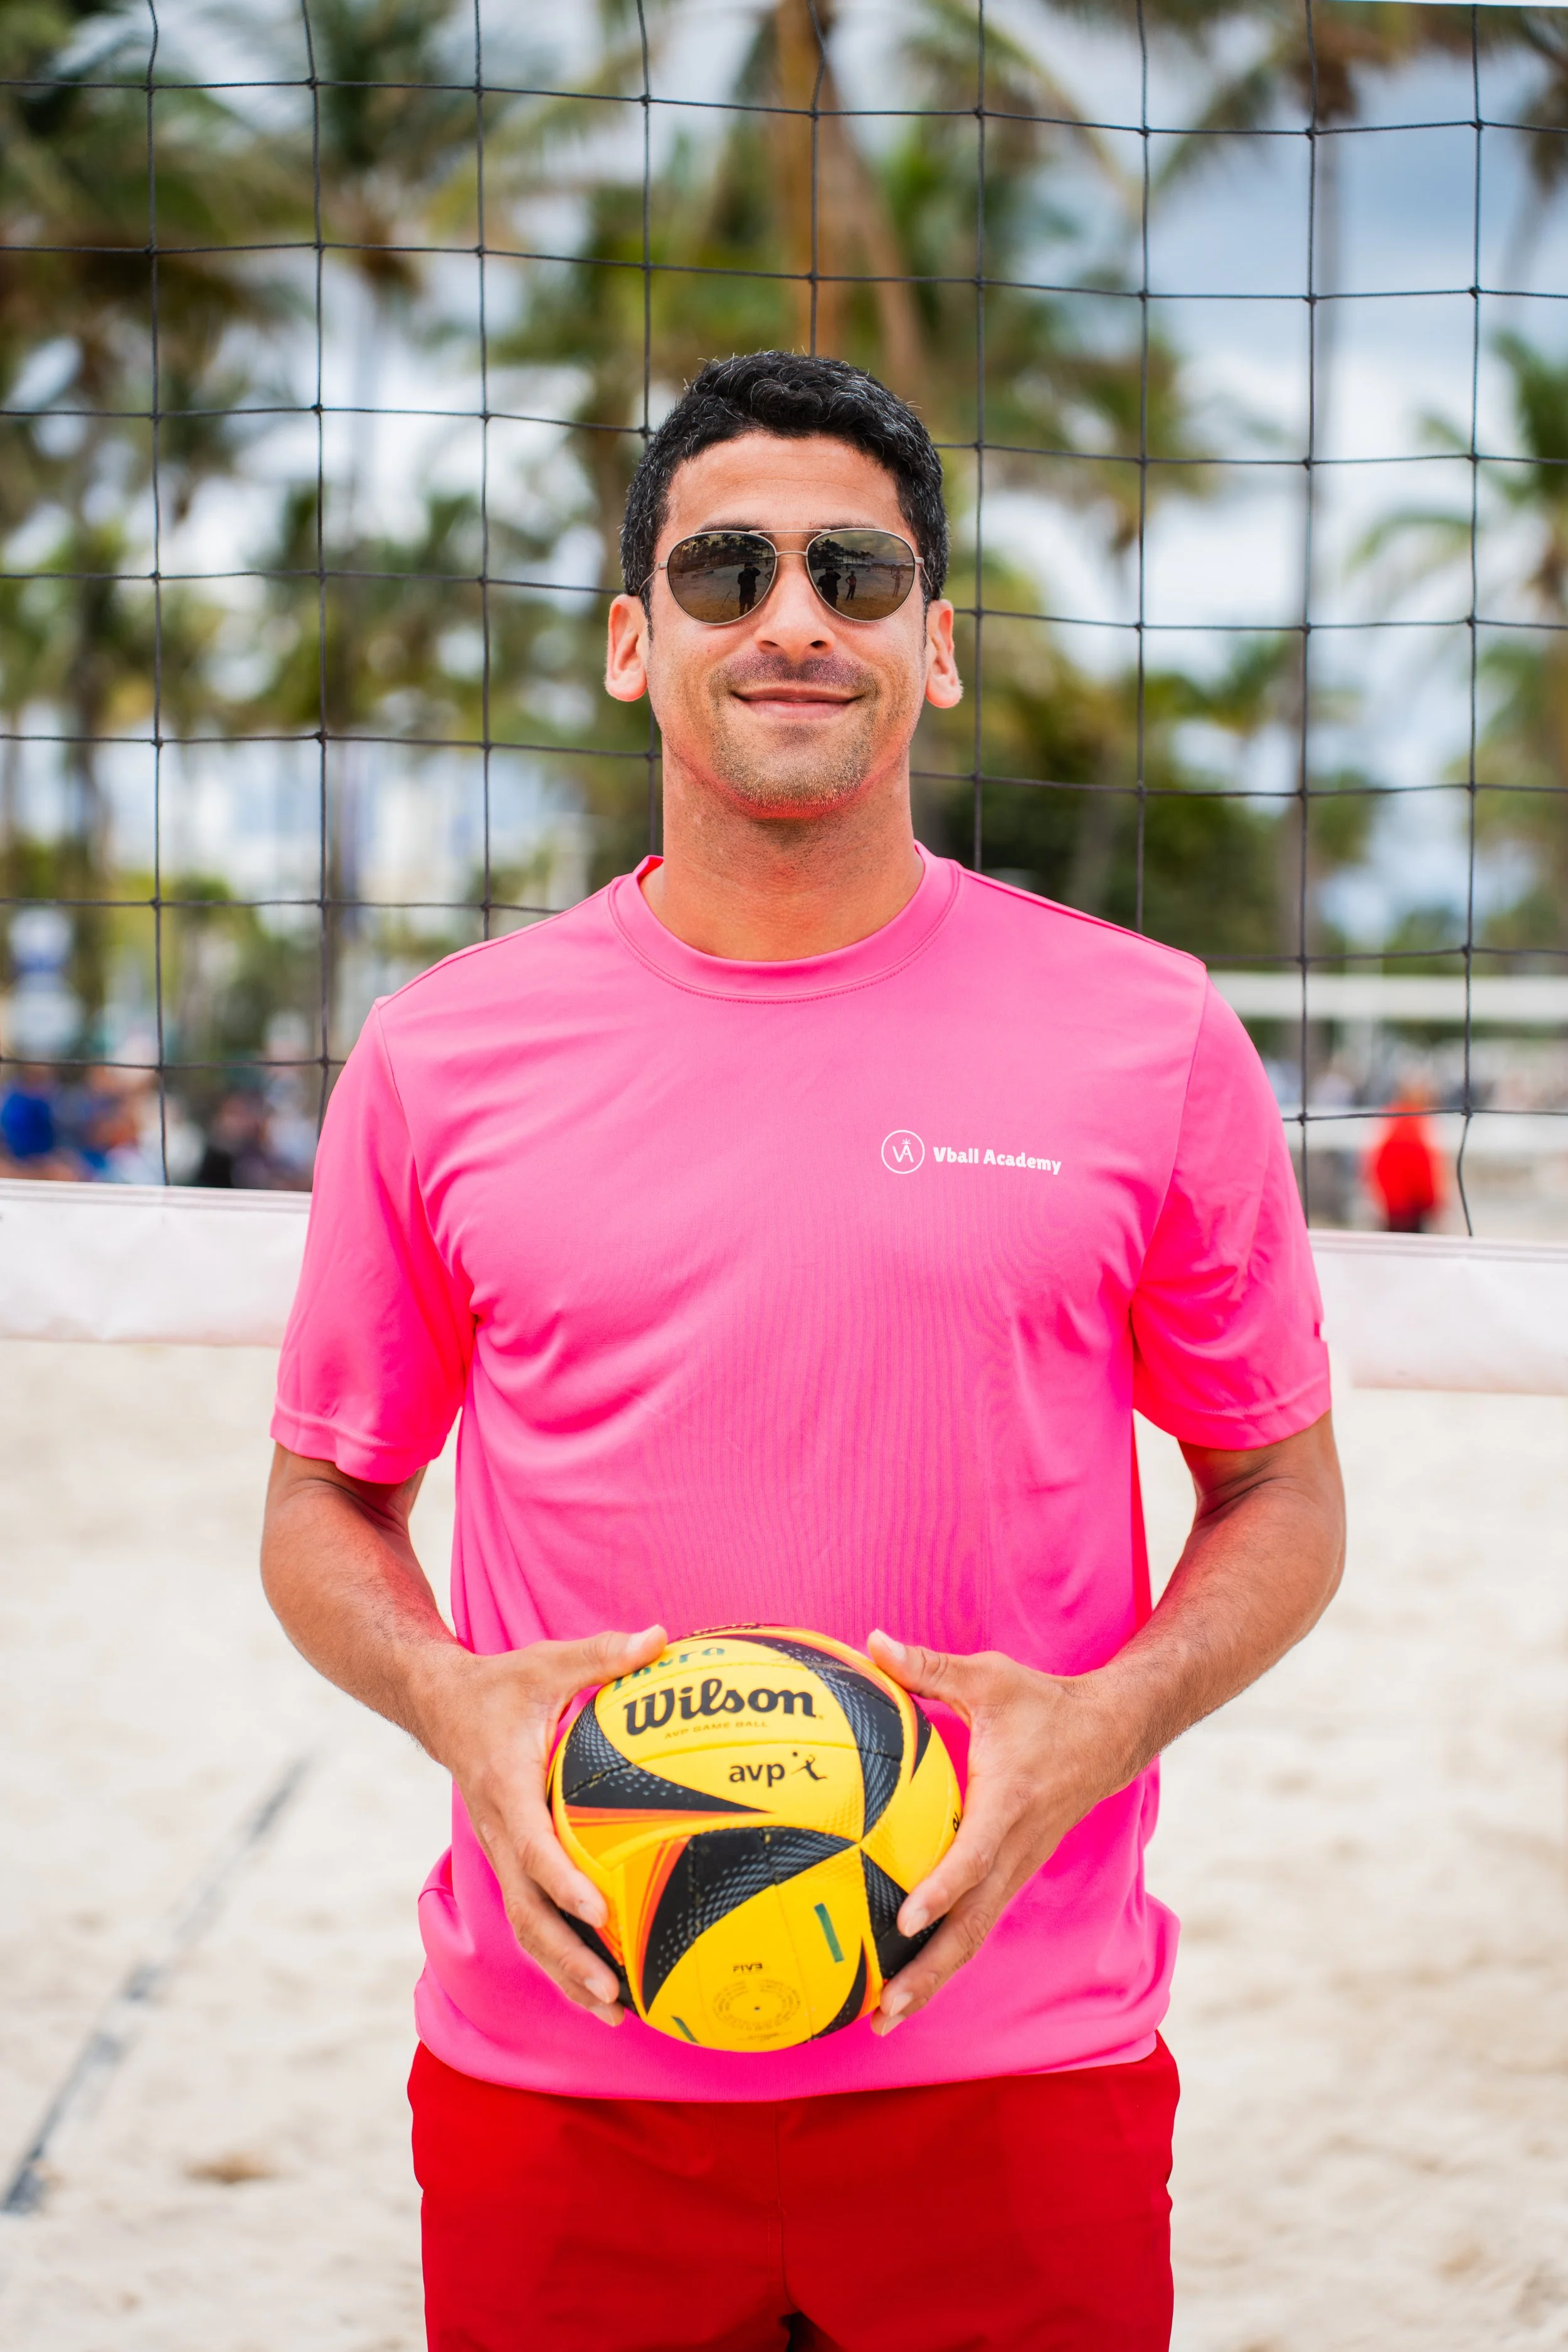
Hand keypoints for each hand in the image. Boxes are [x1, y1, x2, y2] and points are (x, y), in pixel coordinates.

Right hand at [412, 1624, 665, 2026]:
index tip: (599, 1912)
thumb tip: (661, 1635)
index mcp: (506, 1789)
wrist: (439, 1704)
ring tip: (613, 2012)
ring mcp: (500, 1852)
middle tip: (614, 1992)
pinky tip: (600, 1986)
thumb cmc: (500, 1684)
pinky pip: (531, 1917)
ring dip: (564, 1972)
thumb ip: (602, 1654)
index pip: (533, 1847)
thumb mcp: (546, 1662)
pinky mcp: (508, 1860)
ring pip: (526, 1926)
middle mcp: (498, 1832)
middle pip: (527, 1910)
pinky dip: (560, 1955)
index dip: (564, 1883)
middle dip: (567, 1957)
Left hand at [864, 1631, 1136, 2035]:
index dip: (940, 1888)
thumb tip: (870, 1641)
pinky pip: (977, 1923)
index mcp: (1007, 1804)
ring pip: (974, 1936)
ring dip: (931, 1978)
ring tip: (883, 2016)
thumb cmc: (1043, 1704)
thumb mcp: (988, 1677)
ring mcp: (1017, 1869)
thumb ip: (928, 1667)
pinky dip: (944, 1955)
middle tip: (882, 2010)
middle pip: (971, 1925)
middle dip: (926, 1971)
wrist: (1111, 1735)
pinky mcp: (1013, 1875)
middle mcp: (1015, 1850)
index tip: (904, 1919)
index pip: (973, 1856)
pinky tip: (906, 1978)